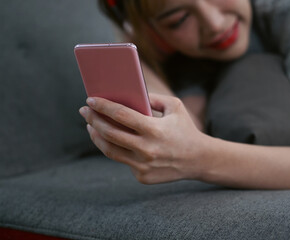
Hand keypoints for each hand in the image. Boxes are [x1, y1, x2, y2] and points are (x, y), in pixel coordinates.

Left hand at [79, 94, 205, 184]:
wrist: (198, 159)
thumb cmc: (185, 129)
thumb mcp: (175, 106)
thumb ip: (153, 98)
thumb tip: (128, 94)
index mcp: (155, 130)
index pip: (121, 115)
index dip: (103, 106)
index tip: (90, 99)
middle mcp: (147, 149)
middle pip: (110, 133)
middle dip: (93, 119)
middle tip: (85, 111)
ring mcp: (143, 166)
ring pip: (110, 150)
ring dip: (97, 136)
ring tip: (91, 126)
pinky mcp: (142, 177)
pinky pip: (123, 160)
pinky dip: (115, 149)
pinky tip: (110, 140)